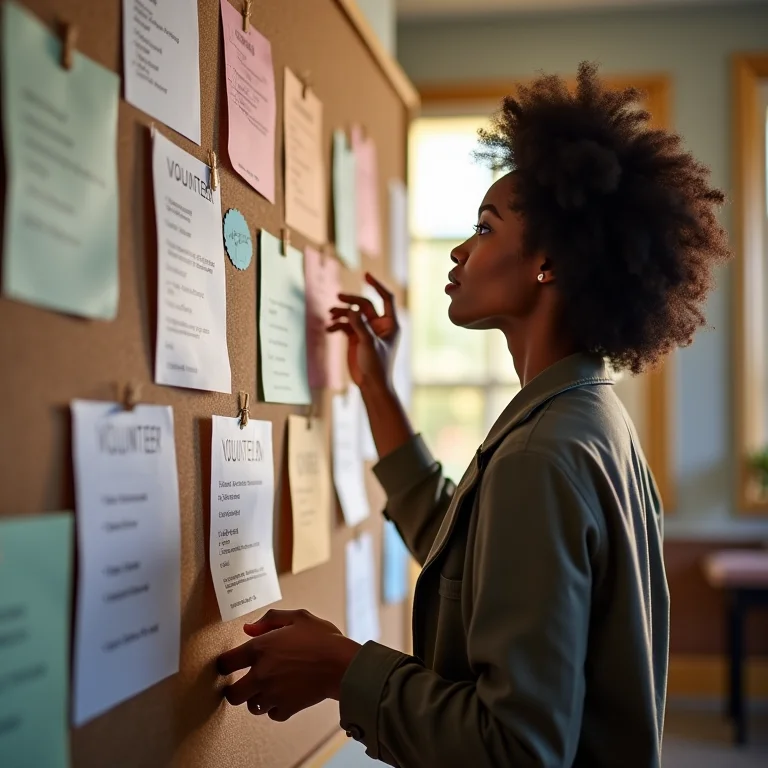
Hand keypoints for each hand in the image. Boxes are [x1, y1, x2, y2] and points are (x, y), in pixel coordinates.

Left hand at [217, 609, 360, 721]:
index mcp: (260, 649)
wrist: (342, 664)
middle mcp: (261, 674)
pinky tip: (283, 695)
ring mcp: (273, 694)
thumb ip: (269, 620)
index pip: (225, 663)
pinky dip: (275, 707)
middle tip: (243, 682)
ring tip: (268, 687)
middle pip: (232, 694)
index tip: (229, 664)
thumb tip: (249, 629)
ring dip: (257, 698)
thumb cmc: (322, 638)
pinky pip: (272, 714)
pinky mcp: (286, 708)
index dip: (225, 664)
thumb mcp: (298, 617)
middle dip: (235, 689)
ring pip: (251, 706)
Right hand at [327, 272, 398, 391]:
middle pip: (364, 305)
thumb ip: (361, 325)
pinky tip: (329, 328)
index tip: (365, 275)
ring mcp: (367, 331)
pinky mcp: (357, 338)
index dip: (377, 285)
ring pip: (353, 314)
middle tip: (338, 298)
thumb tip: (352, 308)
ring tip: (330, 315)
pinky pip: (346, 325)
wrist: (372, 386)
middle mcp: (380, 325)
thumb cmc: (377, 366)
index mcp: (390, 324)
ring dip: (342, 313)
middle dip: (351, 300)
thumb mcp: (369, 344)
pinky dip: (338, 325)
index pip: (386, 298)